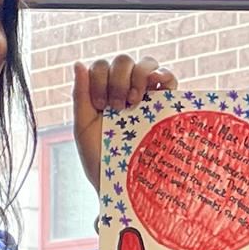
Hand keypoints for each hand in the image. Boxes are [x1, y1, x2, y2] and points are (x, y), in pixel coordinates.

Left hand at [72, 54, 177, 191]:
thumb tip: (78, 62)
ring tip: (134, 102)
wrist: (124, 188)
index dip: (99, 79)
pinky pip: (170, 78)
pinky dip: (164, 75)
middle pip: (124, 60)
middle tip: (118, 107)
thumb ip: (80, 96)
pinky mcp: (168, 107)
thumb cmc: (101, 162)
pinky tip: (155, 88)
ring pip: (146, 63)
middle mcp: (127, 91)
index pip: (102, 66)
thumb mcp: (83, 129)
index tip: (100, 105)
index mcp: (105, 94)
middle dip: (117, 79)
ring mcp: (149, 98)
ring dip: (137, 76)